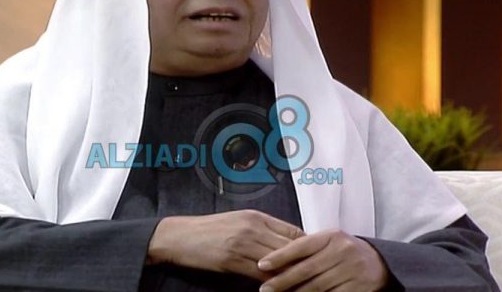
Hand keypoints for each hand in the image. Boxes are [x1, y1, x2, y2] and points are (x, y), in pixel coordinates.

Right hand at [147, 209, 304, 280]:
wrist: (180, 237)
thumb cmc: (210, 231)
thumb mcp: (239, 222)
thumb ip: (263, 231)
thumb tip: (287, 244)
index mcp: (257, 217)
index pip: (293, 231)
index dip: (309, 247)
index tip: (319, 260)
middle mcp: (253, 227)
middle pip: (290, 247)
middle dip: (306, 263)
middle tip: (321, 276)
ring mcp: (243, 243)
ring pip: (278, 262)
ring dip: (293, 276)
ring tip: (307, 286)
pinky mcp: (232, 259)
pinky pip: (260, 275)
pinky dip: (273, 284)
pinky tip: (280, 290)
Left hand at [257, 229, 387, 291]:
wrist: (377, 263)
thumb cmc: (344, 251)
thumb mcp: (328, 242)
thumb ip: (306, 247)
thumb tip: (274, 260)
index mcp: (331, 236)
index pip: (301, 245)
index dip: (280, 256)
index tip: (262, 265)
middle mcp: (342, 251)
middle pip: (306, 269)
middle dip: (282, 280)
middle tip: (265, 289)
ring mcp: (350, 270)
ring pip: (316, 286)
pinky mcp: (356, 288)